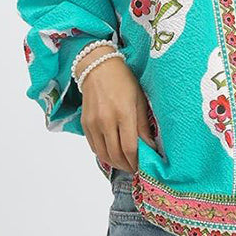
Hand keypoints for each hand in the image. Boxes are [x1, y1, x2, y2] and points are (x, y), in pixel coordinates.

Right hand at [77, 52, 159, 173]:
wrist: (97, 67)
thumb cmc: (123, 81)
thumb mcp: (139, 100)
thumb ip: (143, 126)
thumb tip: (150, 147)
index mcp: (123, 113)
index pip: (130, 148)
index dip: (137, 162)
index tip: (143, 167)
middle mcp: (106, 120)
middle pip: (116, 155)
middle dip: (127, 166)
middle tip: (136, 169)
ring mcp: (93, 123)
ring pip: (104, 155)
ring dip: (116, 163)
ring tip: (126, 164)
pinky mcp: (85, 124)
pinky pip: (94, 147)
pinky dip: (104, 155)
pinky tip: (113, 154)